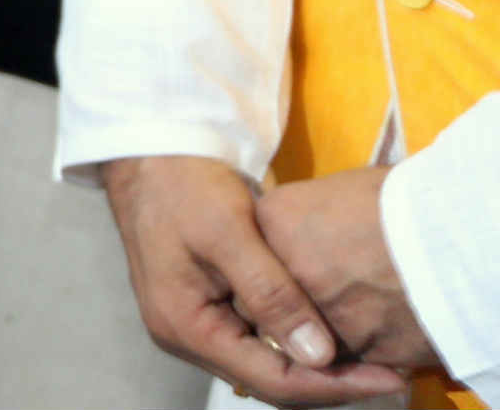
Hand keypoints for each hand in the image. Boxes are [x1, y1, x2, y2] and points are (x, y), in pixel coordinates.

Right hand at [103, 156, 413, 403]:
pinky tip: (332, 332)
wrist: (148, 152)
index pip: (269, 379)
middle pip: (268, 381)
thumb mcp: (230, 231)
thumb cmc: (184, 185)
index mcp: (185, 324)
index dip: (332, 386)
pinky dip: (298, 342)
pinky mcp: (208, 308)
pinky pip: (259, 342)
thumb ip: (271, 293)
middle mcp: (186, 336)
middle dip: (330, 383)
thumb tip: (319, 357)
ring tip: (372, 359)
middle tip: (391, 373)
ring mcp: (195, 324)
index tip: (389, 378)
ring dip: (317, 367)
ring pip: (265, 366)